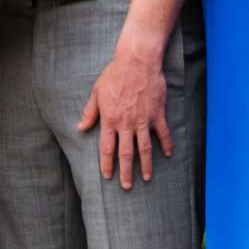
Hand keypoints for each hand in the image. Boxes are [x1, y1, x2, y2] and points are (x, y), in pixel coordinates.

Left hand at [76, 35, 171, 188]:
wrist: (137, 61)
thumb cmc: (115, 74)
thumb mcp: (97, 92)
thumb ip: (90, 112)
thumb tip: (81, 128)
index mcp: (110, 120)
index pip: (107, 148)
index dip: (107, 164)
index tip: (108, 176)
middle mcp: (126, 124)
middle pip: (125, 153)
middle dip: (126, 172)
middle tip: (127, 186)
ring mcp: (143, 120)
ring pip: (144, 148)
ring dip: (145, 164)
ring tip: (146, 178)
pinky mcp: (157, 114)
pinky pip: (162, 133)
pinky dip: (166, 144)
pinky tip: (167, 154)